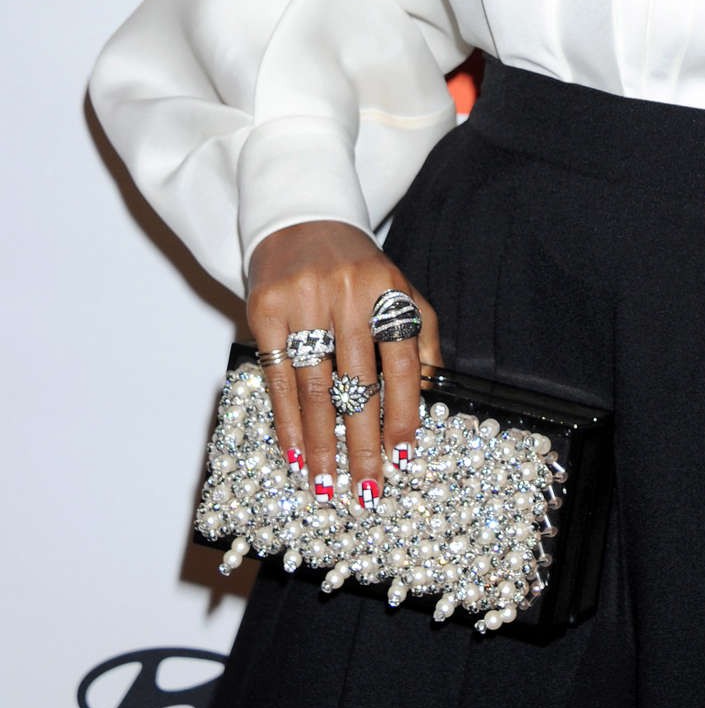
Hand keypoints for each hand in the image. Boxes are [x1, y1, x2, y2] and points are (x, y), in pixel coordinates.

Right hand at [245, 221, 442, 508]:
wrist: (301, 218)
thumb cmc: (356, 266)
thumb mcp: (398, 287)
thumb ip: (422, 332)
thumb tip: (435, 390)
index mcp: (387, 289)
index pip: (403, 361)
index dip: (405, 412)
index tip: (402, 456)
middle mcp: (347, 294)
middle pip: (358, 383)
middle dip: (363, 443)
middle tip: (366, 488)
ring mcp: (304, 301)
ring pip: (315, 387)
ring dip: (321, 443)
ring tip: (326, 484)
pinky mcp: (266, 310)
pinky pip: (278, 378)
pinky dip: (287, 421)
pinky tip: (294, 452)